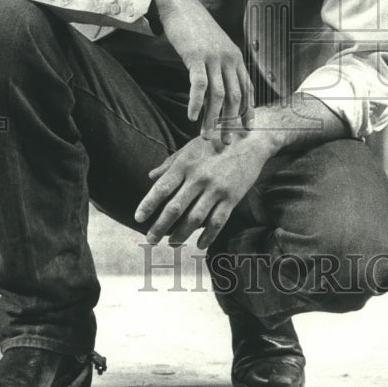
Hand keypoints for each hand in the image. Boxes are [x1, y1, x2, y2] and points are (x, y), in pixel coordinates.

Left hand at [134, 132, 271, 249]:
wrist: (250, 142)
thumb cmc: (216, 142)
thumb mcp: (190, 148)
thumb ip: (170, 163)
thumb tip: (151, 177)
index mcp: (185, 164)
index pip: (162, 188)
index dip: (148, 204)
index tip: (138, 218)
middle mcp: (199, 178)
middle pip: (175, 208)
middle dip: (160, 227)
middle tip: (150, 239)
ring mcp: (216, 189)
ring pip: (194, 219)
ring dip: (181, 234)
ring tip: (172, 243)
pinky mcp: (231, 198)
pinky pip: (217, 222)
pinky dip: (207, 236)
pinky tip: (199, 244)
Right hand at [151, 0, 253, 150]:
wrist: (180, 6)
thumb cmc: (195, 29)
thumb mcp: (214, 47)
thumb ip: (220, 65)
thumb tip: (219, 87)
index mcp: (235, 58)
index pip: (247, 90)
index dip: (248, 111)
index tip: (247, 130)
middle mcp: (229, 59)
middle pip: (235, 97)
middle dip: (232, 122)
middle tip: (227, 142)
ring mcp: (214, 58)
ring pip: (218, 95)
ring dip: (213, 119)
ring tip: (206, 137)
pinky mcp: (196, 56)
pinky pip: (199, 85)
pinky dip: (196, 103)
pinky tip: (191, 118)